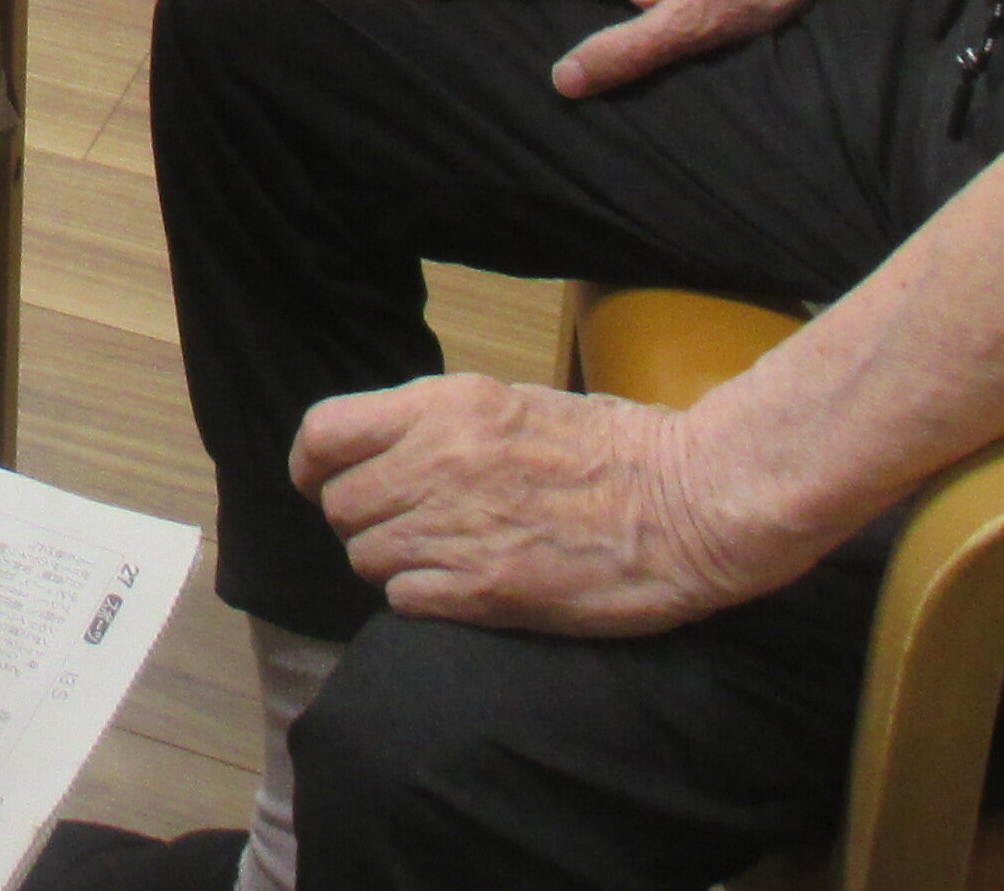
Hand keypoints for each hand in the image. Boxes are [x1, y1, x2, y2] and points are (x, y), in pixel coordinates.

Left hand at [292, 376, 800, 635]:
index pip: (326, 432)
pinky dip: (420, 598)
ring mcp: (458, 530)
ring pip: (366, 557)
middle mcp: (438, 463)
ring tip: (439, 557)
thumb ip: (442, 425)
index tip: (318, 480)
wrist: (693, 502)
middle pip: (340, 504)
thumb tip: (387, 452)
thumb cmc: (619, 447)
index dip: (310, 463)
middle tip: (400, 526)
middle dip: (360, 519)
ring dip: (392, 561)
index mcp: (446, 406)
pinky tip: (461, 586)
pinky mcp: (486, 593)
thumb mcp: (516, 404)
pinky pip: (404, 601)